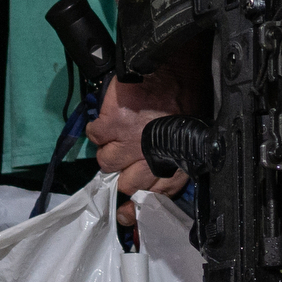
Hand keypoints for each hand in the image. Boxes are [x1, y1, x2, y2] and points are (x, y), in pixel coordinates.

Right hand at [90, 63, 195, 213]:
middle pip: (123, 184)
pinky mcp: (114, 122)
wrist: (179, 69)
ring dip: (110, 149)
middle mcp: (151, 158)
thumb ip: (171, 165)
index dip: (134, 209)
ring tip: (119, 135)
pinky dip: (98, 129)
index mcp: (174, 166)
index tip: (124, 213)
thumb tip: (146, 190)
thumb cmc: (186, 104)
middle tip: (124, 159)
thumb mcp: (188, 141)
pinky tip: (109, 120)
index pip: (151, 198)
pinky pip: (94, 135)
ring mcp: (130, 140)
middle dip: (121, 173)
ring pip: (106, 161)